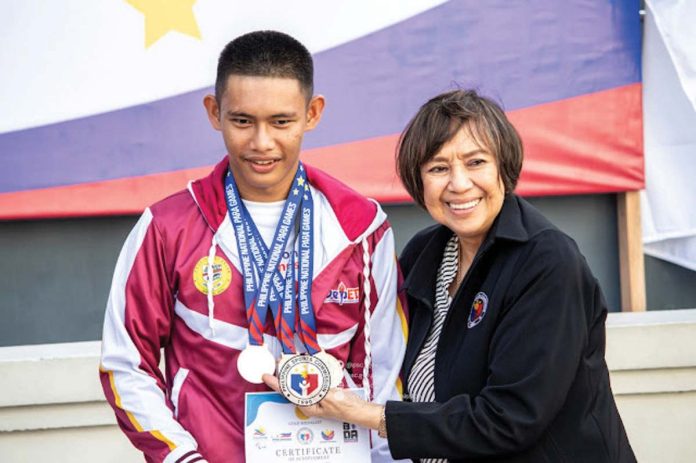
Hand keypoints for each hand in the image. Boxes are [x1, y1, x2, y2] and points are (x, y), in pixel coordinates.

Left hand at [261, 374, 381, 429]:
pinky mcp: (321, 393)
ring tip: (285, 363)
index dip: (275, 383)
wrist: (360, 410)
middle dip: (282, 376)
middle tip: (276, 363)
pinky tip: (303, 368)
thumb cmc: (346, 406)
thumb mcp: (329, 396)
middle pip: (290, 388)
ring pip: (298, 384)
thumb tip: (302, 382)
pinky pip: (308, 383)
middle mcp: (308, 403)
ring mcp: (314, 398)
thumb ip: (315, 389)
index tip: (265, 375)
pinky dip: (304, 374)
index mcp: (307, 406)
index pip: (287, 392)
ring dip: (292, 374)